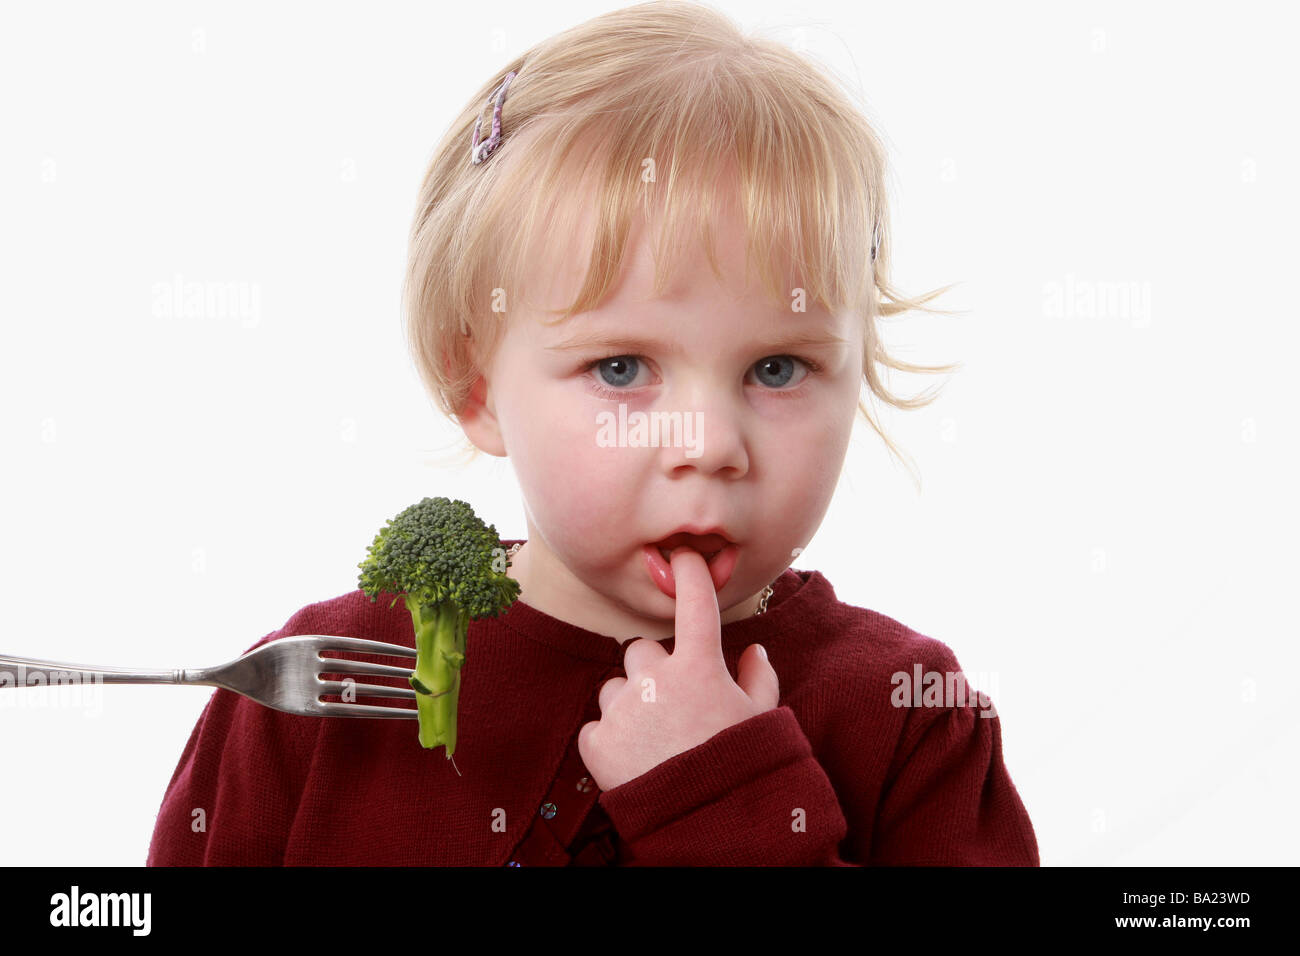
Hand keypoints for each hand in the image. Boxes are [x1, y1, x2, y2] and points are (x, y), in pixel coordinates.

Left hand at [577, 546, 779, 791]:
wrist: (710, 824)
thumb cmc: (741, 766)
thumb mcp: (761, 720)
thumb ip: (757, 678)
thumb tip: (750, 652)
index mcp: (699, 666)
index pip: (694, 603)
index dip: (689, 573)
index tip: (682, 556)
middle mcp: (656, 678)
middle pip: (641, 649)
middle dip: (654, 669)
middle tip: (674, 704)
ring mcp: (623, 709)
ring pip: (616, 687)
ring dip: (631, 704)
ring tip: (655, 740)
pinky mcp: (597, 741)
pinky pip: (597, 725)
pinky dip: (612, 738)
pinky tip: (636, 759)